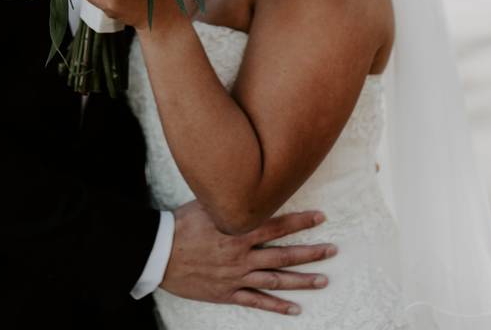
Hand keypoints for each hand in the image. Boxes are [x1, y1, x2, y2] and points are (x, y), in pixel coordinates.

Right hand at [161, 201, 334, 315]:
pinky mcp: (227, 293)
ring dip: (302, 280)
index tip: (321, 217)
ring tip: (324, 280)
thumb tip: (245, 181)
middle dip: (311, 252)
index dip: (301, 221)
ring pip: (276, 279)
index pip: (277, 225)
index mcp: (238, 231)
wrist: (158, 254)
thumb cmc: (180, 225)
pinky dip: (276, 306)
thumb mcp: (206, 205)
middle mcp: (242, 255)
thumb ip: (229, 199)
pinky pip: (256, 301)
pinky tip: (295, 309)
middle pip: (284, 254)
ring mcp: (236, 277)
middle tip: (332, 250)